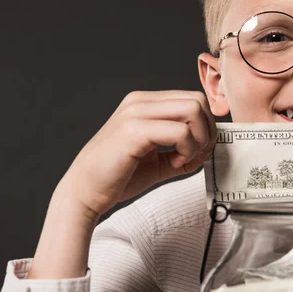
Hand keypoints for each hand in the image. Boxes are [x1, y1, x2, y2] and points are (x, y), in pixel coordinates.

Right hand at [59, 90, 216, 217]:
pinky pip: (180, 132)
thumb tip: (207, 151)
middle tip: (196, 154)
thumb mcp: (157, 161)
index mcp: (144, 103)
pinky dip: (186, 150)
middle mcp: (140, 102)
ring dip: (198, 139)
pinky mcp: (134, 130)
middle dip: (207, 131)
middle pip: (198, 101)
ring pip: (193, 110)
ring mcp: (136, 113)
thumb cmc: (117, 176)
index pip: (193, 99)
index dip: (206, 125)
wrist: (85, 192)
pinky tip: (172, 163)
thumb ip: (182, 152)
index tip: (199, 150)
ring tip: (182, 159)